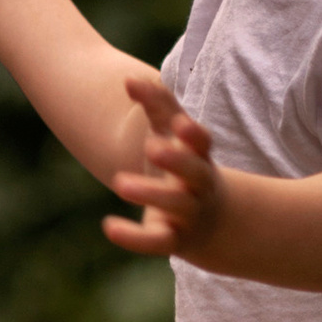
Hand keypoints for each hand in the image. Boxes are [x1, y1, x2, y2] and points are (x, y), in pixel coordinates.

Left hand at [102, 65, 219, 259]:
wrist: (212, 221)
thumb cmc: (186, 165)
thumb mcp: (173, 135)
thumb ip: (157, 105)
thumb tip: (129, 79)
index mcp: (201, 157)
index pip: (203, 143)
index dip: (194, 134)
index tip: (180, 123)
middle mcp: (199, 185)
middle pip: (196, 173)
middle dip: (176, 161)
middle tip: (152, 147)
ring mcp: (189, 214)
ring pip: (176, 205)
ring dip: (151, 194)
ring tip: (120, 183)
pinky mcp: (173, 240)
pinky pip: (157, 242)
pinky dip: (134, 237)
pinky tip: (109, 226)